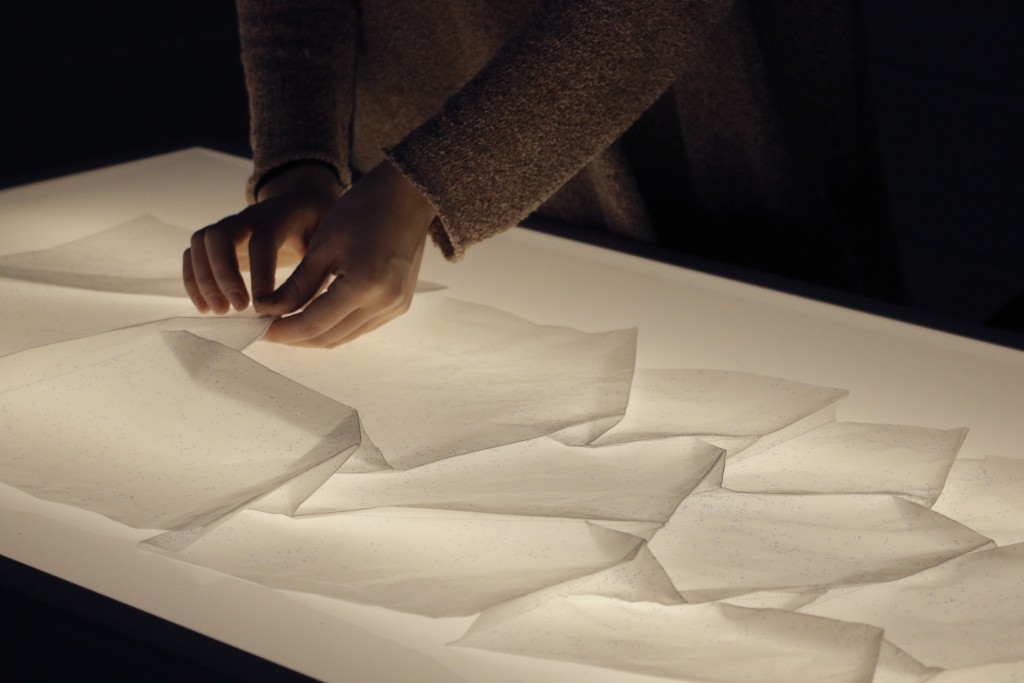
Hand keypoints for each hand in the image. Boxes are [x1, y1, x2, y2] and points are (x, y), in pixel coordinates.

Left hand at [183, 160, 435, 346]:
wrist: (407, 198)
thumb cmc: (362, 211)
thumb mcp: (322, 246)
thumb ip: (296, 286)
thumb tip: (267, 312)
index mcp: (363, 285)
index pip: (313, 324)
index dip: (282, 331)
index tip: (258, 328)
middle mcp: (383, 303)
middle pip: (329, 338)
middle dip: (295, 337)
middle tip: (268, 329)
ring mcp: (395, 307)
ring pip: (345, 337)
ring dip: (314, 335)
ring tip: (287, 324)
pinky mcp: (400, 305)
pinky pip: (360, 327)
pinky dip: (335, 326)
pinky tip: (316, 315)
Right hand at [184, 162, 340, 314]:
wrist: (301, 204)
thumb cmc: (317, 228)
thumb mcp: (327, 244)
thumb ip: (316, 273)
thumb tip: (305, 315)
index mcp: (280, 216)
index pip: (262, 240)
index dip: (260, 273)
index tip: (263, 305)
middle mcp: (248, 217)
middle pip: (219, 236)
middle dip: (223, 275)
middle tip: (237, 308)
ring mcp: (229, 226)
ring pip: (201, 243)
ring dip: (204, 280)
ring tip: (219, 311)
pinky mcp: (217, 240)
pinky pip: (193, 254)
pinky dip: (193, 281)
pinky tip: (206, 308)